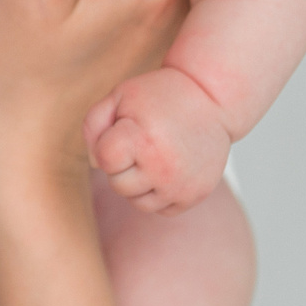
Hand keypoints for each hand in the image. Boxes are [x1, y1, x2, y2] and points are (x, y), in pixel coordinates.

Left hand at [87, 67, 229, 213]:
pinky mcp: (195, 195)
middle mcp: (163, 167)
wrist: (212, 99)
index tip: (124, 131)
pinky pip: (162, 209)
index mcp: (141, 140)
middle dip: (123, 165)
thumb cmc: (161, 96)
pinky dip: (160, 194)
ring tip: (153, 156)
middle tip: (141, 143)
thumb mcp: (119, 96)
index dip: (108, 145)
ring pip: (138, 203)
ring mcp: (181, 184)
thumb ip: (93, 125)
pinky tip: (166, 170)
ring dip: (139, 183)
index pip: (104, 161)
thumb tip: (95, 164)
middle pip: (118, 185)